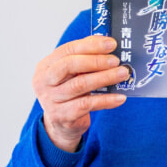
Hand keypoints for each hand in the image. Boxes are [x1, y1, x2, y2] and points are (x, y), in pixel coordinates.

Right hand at [32, 34, 130, 152]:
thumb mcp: (72, 74)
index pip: (67, 50)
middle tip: (116, 60)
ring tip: (122, 74)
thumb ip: (85, 57)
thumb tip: (105, 42)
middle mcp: (44, 82)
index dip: (91, 46)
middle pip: (69, 65)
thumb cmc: (70, 92)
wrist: (61, 124)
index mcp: (46, 66)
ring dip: (105, 78)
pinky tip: (120, 97)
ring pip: (80, 84)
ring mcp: (51, 100)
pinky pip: (87, 105)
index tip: (111, 44)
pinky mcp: (62, 116)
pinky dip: (106, 100)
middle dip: (96, 61)